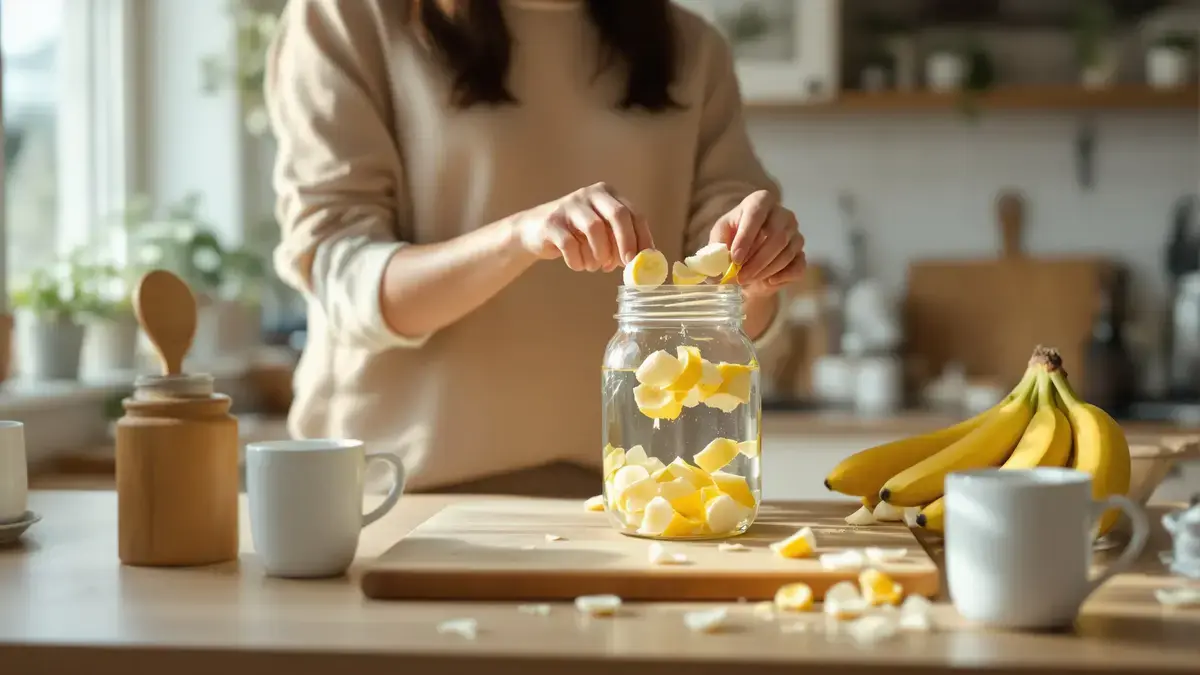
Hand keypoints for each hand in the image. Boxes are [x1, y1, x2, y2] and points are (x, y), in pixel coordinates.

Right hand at [513, 182, 653, 271]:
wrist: (533, 231)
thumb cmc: (574, 234)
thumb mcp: (601, 234)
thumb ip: (620, 241)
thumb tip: (641, 261)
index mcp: (607, 195)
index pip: (634, 213)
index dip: (642, 237)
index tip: (644, 259)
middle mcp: (590, 195)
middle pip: (617, 214)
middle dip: (626, 242)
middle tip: (626, 263)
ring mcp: (570, 206)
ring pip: (595, 229)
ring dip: (599, 254)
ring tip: (594, 266)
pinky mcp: (552, 222)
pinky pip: (571, 244)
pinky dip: (578, 260)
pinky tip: (578, 265)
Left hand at [708, 190, 805, 295]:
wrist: (746, 261)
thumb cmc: (732, 243)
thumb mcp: (719, 240)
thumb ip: (717, 247)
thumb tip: (719, 261)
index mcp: (760, 201)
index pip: (757, 214)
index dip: (746, 238)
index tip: (735, 259)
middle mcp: (783, 214)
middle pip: (775, 235)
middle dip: (755, 260)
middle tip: (739, 276)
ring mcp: (795, 234)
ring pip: (786, 253)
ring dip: (765, 270)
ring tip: (747, 280)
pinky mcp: (801, 254)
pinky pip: (797, 266)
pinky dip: (782, 277)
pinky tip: (767, 281)